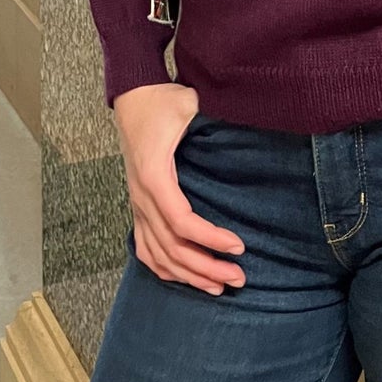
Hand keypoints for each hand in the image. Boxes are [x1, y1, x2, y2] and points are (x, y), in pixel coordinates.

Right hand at [113, 82, 247, 295]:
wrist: (134, 95)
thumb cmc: (163, 101)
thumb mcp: (189, 104)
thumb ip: (211, 118)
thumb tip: (247, 125)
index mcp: (154, 175)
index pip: (182, 222)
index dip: (210, 239)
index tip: (239, 245)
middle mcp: (142, 196)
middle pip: (172, 247)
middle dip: (206, 268)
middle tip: (238, 277)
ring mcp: (137, 203)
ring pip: (158, 254)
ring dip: (189, 275)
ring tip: (219, 286)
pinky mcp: (137, 205)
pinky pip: (144, 247)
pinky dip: (164, 268)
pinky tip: (185, 277)